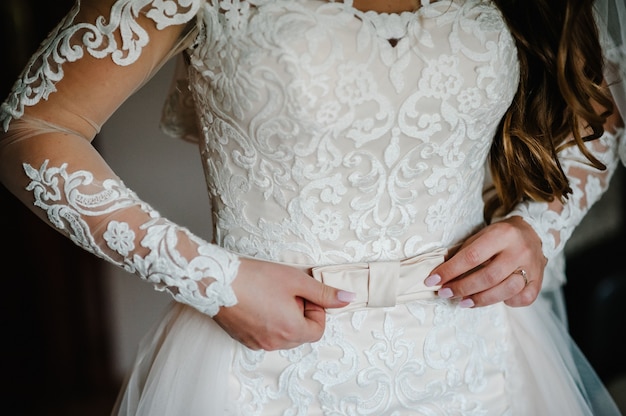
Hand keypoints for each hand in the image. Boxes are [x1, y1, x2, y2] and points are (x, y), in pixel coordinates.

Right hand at [213, 257, 354, 350]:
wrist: (215, 280)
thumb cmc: (256, 278)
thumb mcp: (296, 280)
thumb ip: (324, 293)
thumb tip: (348, 299)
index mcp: (291, 331)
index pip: (318, 330)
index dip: (316, 310)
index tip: (304, 294)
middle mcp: (274, 343)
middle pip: (301, 334)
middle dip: (300, 314)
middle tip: (287, 292)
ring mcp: (257, 343)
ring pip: (283, 335)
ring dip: (284, 318)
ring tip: (271, 295)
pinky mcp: (242, 339)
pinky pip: (265, 335)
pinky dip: (267, 321)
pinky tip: (257, 301)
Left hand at [425, 216, 545, 307]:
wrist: (533, 232)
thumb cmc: (499, 236)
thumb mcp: (480, 236)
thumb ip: (463, 253)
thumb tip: (440, 274)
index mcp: (502, 234)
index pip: (472, 256)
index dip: (450, 271)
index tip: (432, 281)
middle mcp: (519, 251)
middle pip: (488, 277)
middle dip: (462, 288)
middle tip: (445, 293)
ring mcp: (532, 267)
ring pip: (506, 290)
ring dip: (481, 300)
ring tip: (463, 302)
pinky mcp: (540, 281)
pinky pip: (523, 299)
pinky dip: (507, 302)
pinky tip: (494, 299)